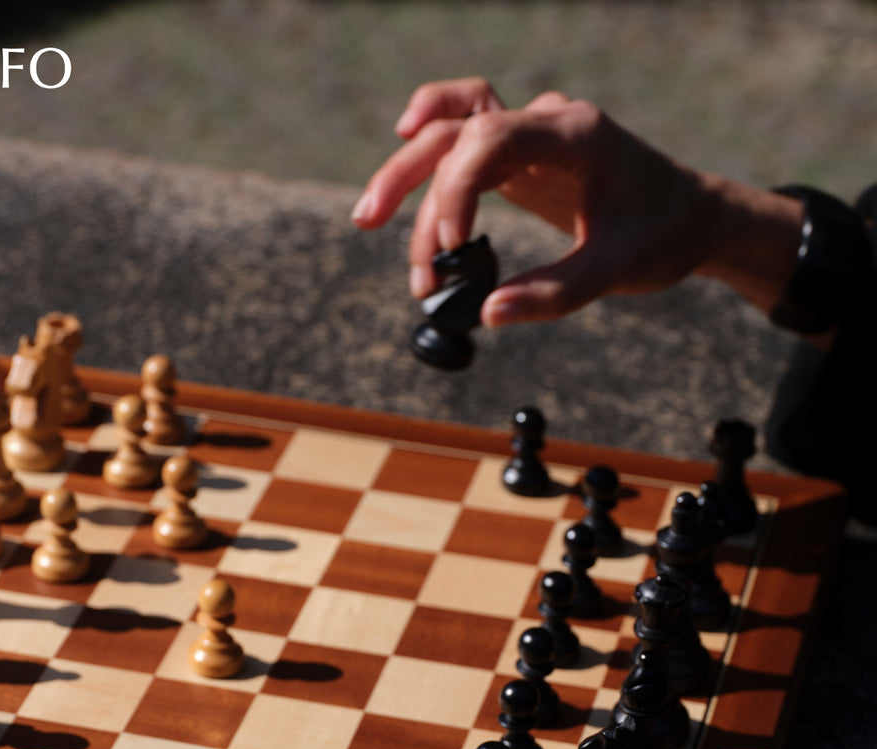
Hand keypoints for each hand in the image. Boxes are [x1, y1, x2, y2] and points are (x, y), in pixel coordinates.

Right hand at [352, 79, 802, 323]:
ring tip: (415, 273)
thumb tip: (489, 315)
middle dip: (405, 172)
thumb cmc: (664, 234)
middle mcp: (543, 123)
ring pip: (449, 141)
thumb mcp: (618, 270)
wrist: (691, 217)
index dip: (457, 186)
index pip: (491, 136)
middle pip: (453, 126)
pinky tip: (418, 228)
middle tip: (367, 220)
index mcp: (572, 132)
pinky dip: (435, 188)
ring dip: (412, 190)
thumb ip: (554, 293)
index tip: (452, 249)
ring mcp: (528, 138)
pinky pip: (463, 158)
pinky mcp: (519, 161)